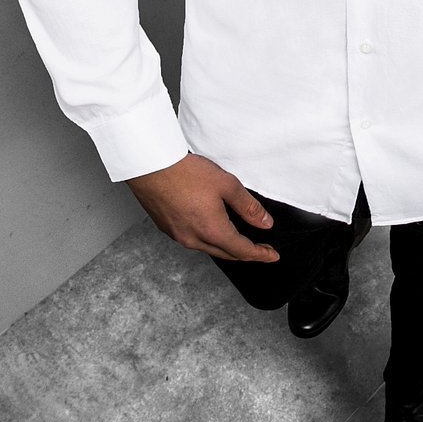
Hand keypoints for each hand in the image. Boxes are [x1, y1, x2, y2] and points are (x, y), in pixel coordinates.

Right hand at [126, 151, 279, 261]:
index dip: (260, 254)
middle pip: (226, 254)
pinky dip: (207, 238)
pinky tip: (210, 227)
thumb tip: (265, 223)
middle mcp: (193, 239)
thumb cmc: (185, 172)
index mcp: (211, 230)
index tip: (272, 256)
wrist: (151, 166)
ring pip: (208, 248)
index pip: (242, 251)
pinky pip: (192, 240)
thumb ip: (248, 206)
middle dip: (245, 253)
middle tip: (260, 250)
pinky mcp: (166, 228)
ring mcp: (177, 235)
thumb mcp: (226, 185)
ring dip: (225, 246)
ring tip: (237, 238)